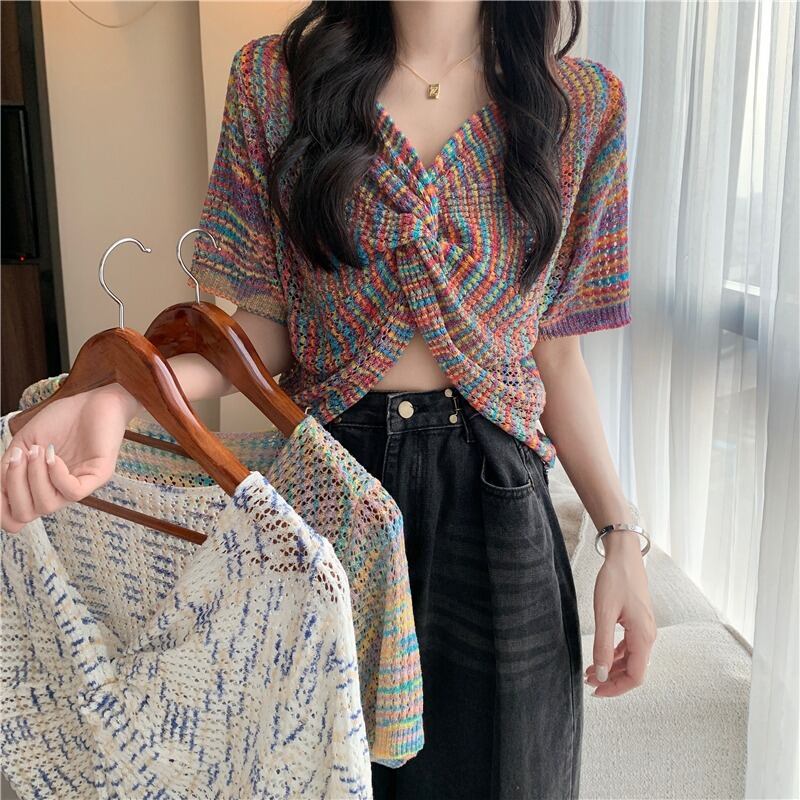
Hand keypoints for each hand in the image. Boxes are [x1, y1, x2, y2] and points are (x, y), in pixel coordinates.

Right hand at [1, 384, 139, 532]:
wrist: (92, 400)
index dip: (1, 509)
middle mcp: (59, 491)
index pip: (17, 518)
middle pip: (26, 514)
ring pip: (47, 505)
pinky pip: (73, 492)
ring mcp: (79, 485)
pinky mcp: (99, 476)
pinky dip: (56, 475)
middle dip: (13, 485)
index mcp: (41, 487)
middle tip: (18, 456)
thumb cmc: (60, 420)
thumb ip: (7, 468)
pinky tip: (53, 455)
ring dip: (34, 477)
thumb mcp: (23, 444)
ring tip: (37, 450)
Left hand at [584, 539, 656, 696]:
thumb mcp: (604, 613)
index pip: (636, 676)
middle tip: (587, 680)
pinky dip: (614, 655)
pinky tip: (601, 656)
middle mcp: (648, 636)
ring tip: (590, 670)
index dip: (616, 688)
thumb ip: (603, 645)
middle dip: (611, 679)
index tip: (596, 690)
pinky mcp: (637, 622)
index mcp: (644, 637)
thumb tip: (601, 674)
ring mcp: (644, 629)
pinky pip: (628, 647)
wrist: (624, 556)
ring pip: (630, 659)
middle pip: (634, 670)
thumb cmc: (615, 580)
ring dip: (612, 668)